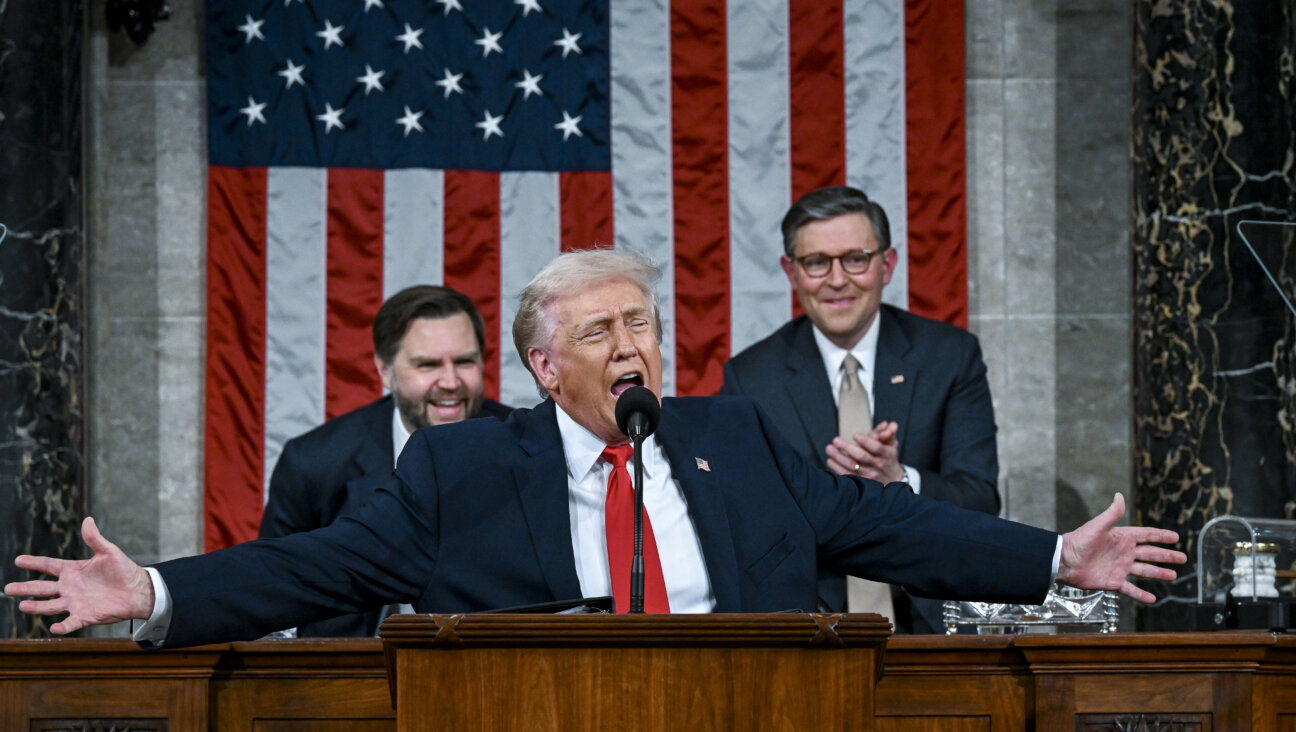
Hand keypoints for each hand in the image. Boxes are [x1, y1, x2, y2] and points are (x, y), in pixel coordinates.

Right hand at [5, 517, 154, 633]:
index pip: (48, 565)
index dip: (34, 562)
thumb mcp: (109, 552)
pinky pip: (71, 622)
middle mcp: (70, 587)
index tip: (18, 560)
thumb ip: (95, 538)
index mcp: (73, 570)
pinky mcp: (86, 616)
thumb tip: (87, 519)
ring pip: (51, 605)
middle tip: (8, 588)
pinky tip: (53, 627)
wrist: (138, 590)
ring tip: (22, 605)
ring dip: (37, 606)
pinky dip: (62, 626)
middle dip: (25, 588)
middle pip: (42, 588)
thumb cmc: (123, 570)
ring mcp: (76, 602)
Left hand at [826, 421, 903, 482]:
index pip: (877, 448)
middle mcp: (878, 465)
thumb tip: (886, 424)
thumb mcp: (891, 444)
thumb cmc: (888, 458)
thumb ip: (888, 432)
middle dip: (847, 447)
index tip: (855, 435)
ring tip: (829, 448)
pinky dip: (837, 468)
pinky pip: (847, 476)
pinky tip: (830, 460)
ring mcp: (869, 475)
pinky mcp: (862, 483)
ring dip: (838, 457)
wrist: (892, 479)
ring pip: (852, 466)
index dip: (866, 441)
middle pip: (862, 456)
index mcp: (886, 454)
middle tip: (836, 440)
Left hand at [1056, 493, 1184, 603]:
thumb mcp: (1097, 526)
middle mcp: (1124, 552)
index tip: (1176, 537)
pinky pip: (1131, 589)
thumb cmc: (1079, 541)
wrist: (1064, 561)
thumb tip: (1119, 495)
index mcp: (1122, 538)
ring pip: (1145, 571)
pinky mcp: (1113, 582)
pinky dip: (1141, 594)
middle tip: (1183, 558)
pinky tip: (1153, 599)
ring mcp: (1120, 568)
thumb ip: (1111, 513)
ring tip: (1173, 575)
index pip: (1147, 535)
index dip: (1161, 536)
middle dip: (1167, 556)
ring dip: (1159, 573)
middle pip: (1150, 554)